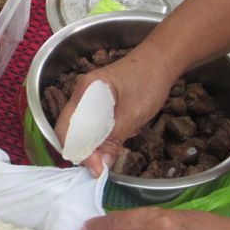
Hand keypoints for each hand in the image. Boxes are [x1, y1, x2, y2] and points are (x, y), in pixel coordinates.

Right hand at [54, 45, 176, 175]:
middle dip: (85, 151)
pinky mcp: (98, 102)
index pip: (67, 129)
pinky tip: (119, 136)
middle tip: (102, 166)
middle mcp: (81, 95)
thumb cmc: (148, 82)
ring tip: (113, 151)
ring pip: (82, 130)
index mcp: (84, 92)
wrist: (162, 61)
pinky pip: (92, 124)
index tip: (95, 168)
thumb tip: (99, 168)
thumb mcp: (132, 115)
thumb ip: (113, 141)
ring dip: (94, 144)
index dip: (78, 152)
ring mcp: (88, 97)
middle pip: (71, 131)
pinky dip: (102, 136)